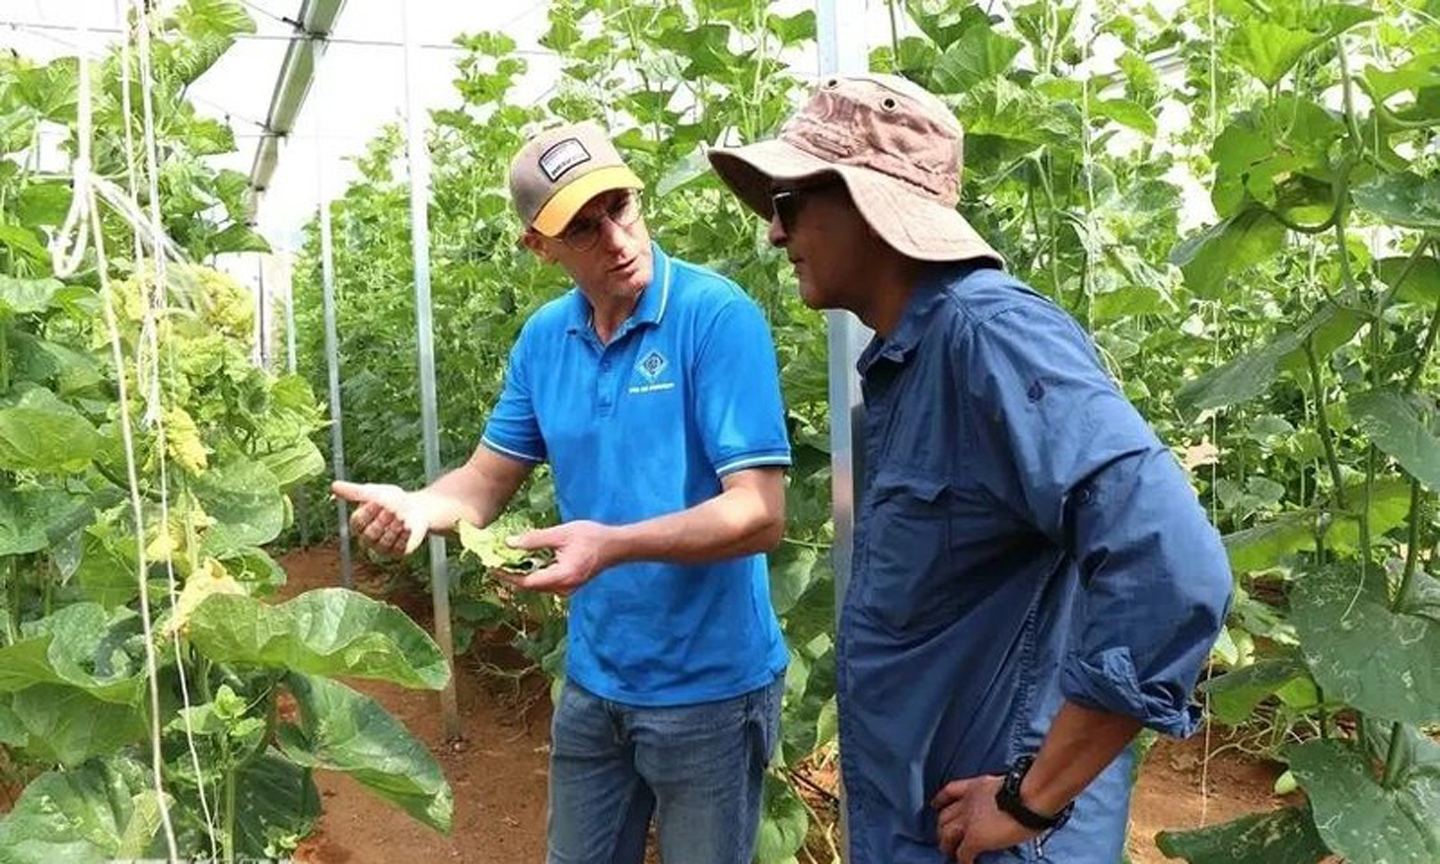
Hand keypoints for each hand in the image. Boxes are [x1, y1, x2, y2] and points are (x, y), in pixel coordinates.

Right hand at [332, 480, 442, 557]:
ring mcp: (382, 547)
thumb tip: (333, 485)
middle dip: (382, 521)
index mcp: (359, 524)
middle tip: (392, 509)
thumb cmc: (391, 499)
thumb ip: (354, 492)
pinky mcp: (397, 552)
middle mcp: (368, 538)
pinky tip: (408, 527)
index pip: (358, 523)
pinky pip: (398, 548)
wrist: (416, 508)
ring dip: (393, 528)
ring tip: (401, 517)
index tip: (378, 501)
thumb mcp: (374, 492)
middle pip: (370, 534)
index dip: (368, 512)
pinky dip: (403, 536)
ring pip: (383, 543)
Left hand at [493, 520, 616, 595]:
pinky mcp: (568, 585)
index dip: (507, 575)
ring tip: (507, 559)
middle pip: (530, 585)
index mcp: (562, 576)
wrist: (616, 546)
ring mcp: (567, 589)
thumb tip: (510, 543)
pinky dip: (535, 572)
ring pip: (537, 585)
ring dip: (523, 573)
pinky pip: (546, 582)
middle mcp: (563, 588)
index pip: (527, 581)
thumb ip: (535, 539)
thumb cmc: (592, 537)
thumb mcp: (561, 533)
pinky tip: (526, 560)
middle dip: (512, 574)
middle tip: (495, 561)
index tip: (492, 566)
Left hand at [931, 775, 1038, 862]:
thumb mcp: (1006, 786)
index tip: (935, 805)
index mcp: (976, 786)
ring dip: (947, 845)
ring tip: (949, 853)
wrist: (1028, 797)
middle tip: (944, 837)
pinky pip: (962, 854)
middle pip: (944, 817)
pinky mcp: (974, 839)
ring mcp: (968, 821)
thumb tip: (1007, 805)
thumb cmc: (1029, 790)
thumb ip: (998, 795)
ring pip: (946, 835)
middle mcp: (968, 803)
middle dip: (942, 828)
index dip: (940, 800)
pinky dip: (963, 861)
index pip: (950, 791)